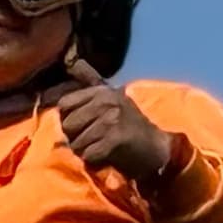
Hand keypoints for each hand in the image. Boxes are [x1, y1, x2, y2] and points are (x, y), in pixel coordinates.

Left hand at [53, 74, 179, 185]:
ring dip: (85, 152)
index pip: (65, 104)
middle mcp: (106, 102)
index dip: (68, 119)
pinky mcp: (116, 139)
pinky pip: (89, 155)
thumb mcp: (112, 99)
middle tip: (92, 142)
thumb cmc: (130, 126)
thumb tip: (74, 61)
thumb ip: (91, 80)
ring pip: (77, 143)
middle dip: (75, 138)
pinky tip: (105, 158)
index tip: (82, 127)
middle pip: (68, 125)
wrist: (158, 147)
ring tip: (100, 150)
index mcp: (101, 92)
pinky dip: (94, 161)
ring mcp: (111, 119)